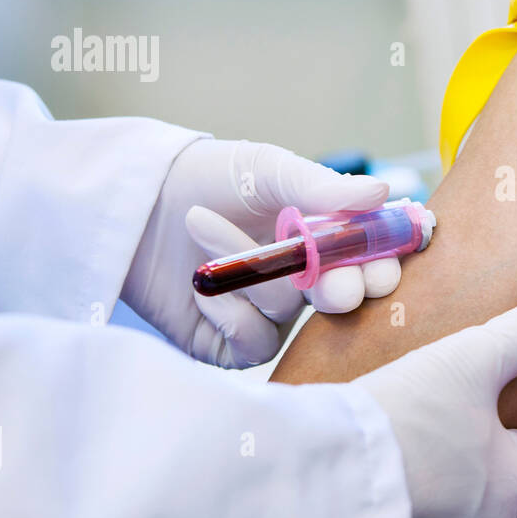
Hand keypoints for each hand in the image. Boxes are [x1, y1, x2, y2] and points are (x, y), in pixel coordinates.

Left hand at [121, 138, 402, 366]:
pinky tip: (200, 283)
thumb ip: (321, 187)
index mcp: (322, 240)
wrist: (133, 200)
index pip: (369, 262)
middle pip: (343, 302)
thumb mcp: (265, 170)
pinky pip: (253, 344)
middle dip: (340, 291)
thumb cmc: (206, 179)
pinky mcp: (228, 346)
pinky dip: (229, 311)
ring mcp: (267, 316)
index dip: (381, 269)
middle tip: (333, 286)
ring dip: (249, 272)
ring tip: (200, 225)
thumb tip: (382, 191)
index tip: (380, 268)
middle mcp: (302, 283)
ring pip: (289, 316)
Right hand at [349, 291, 516, 517]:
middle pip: (488, 499)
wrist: (327, 501)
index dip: (502, 430)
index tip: (472, 415)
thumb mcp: (469, 359)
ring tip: (388, 482)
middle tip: (420, 446)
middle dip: (464, 476)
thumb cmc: (404, 424)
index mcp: (515, 480)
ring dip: (431, 515)